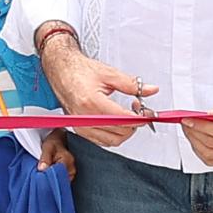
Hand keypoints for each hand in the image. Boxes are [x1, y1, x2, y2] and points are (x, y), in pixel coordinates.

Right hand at [36, 33, 153, 150]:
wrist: (62, 71)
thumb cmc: (80, 71)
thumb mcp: (109, 74)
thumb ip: (132, 84)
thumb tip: (150, 90)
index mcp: (91, 102)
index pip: (122, 119)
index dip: (139, 118)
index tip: (147, 113)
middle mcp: (84, 118)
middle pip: (119, 133)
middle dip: (134, 123)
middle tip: (139, 110)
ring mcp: (81, 126)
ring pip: (113, 140)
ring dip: (125, 130)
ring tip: (128, 115)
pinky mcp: (80, 130)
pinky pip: (103, 141)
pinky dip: (114, 134)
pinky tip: (118, 121)